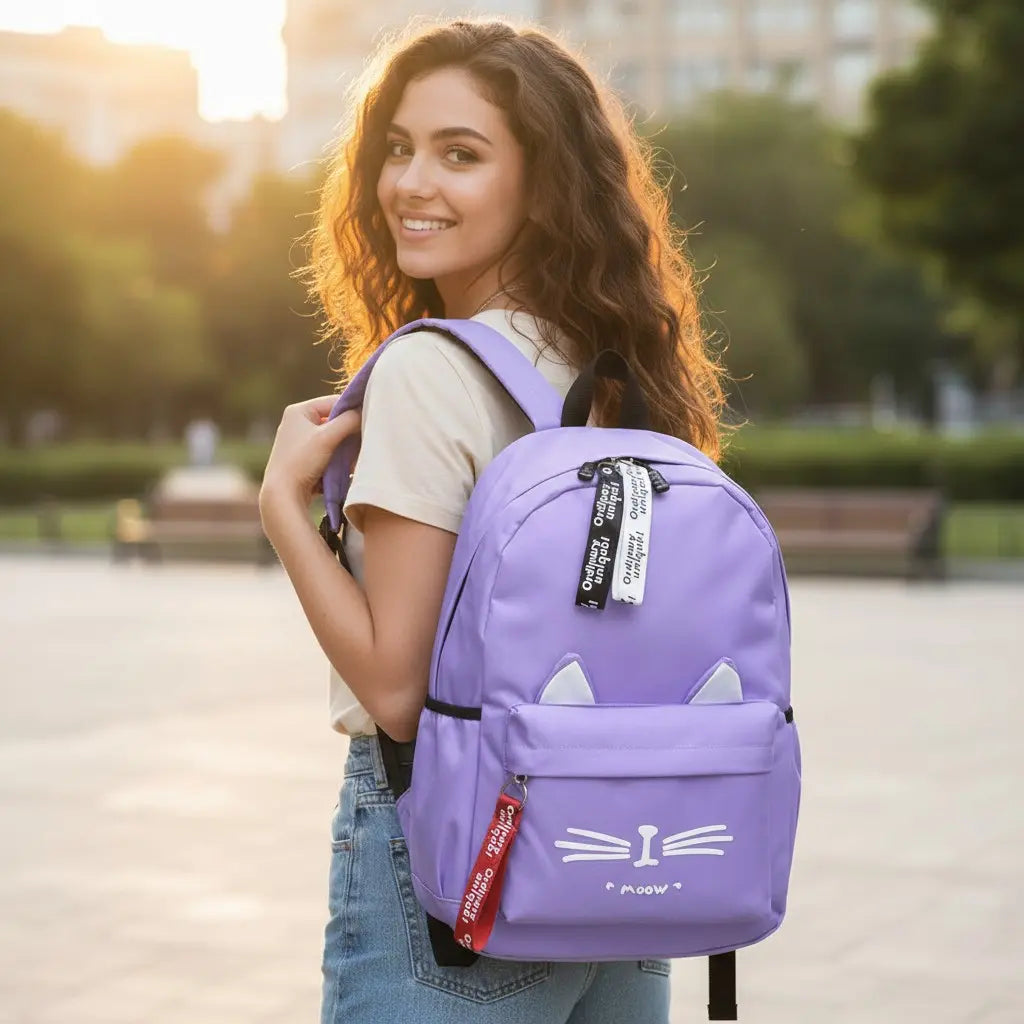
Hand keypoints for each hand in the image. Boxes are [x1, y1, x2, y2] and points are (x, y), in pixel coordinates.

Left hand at [260, 396, 360, 515]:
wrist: (282, 495)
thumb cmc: (301, 461)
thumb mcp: (328, 437)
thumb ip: (349, 420)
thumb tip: (365, 412)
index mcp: (298, 411)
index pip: (334, 402)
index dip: (353, 410)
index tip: (369, 421)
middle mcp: (296, 424)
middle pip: (334, 422)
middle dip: (350, 433)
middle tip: (364, 442)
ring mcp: (299, 443)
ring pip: (333, 439)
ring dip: (346, 449)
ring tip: (354, 459)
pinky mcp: (303, 460)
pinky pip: (327, 453)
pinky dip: (338, 460)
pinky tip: (346, 470)